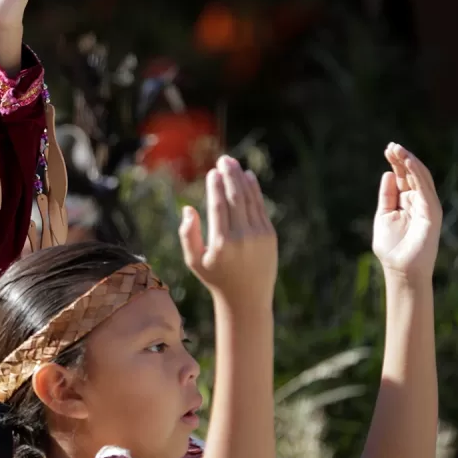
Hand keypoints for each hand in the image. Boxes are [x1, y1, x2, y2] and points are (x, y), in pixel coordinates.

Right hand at [180, 156, 277, 305]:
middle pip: (236, 198)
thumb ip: (187, 234)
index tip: (212, 172)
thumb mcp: (194, 261)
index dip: (215, 187)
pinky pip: (260, 207)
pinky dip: (255, 191)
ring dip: (242, 178)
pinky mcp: (269, 235)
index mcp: (221, 243)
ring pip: (250, 200)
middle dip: (230, 175)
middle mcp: (242, 237)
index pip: (219, 206)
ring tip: (233, 163)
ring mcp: (259, 235)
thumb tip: (188, 208)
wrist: (247, 298)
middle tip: (224, 159)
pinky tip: (248, 177)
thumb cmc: (215, 278)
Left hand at [373, 143, 440, 281]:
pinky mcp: (432, 213)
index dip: (396, 163)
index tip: (387, 149)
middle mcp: (419, 202)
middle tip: (391, 145)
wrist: (400, 269)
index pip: (403, 177)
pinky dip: (418, 175)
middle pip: (412, 175)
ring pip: (421, 179)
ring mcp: (427, 207)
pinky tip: (409, 163)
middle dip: (402, 159)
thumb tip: (388, 173)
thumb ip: (387, 195)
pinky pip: (426, 189)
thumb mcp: (384, 215)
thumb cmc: (391, 246)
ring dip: (410, 162)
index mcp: (407, 202)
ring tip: (398, 149)